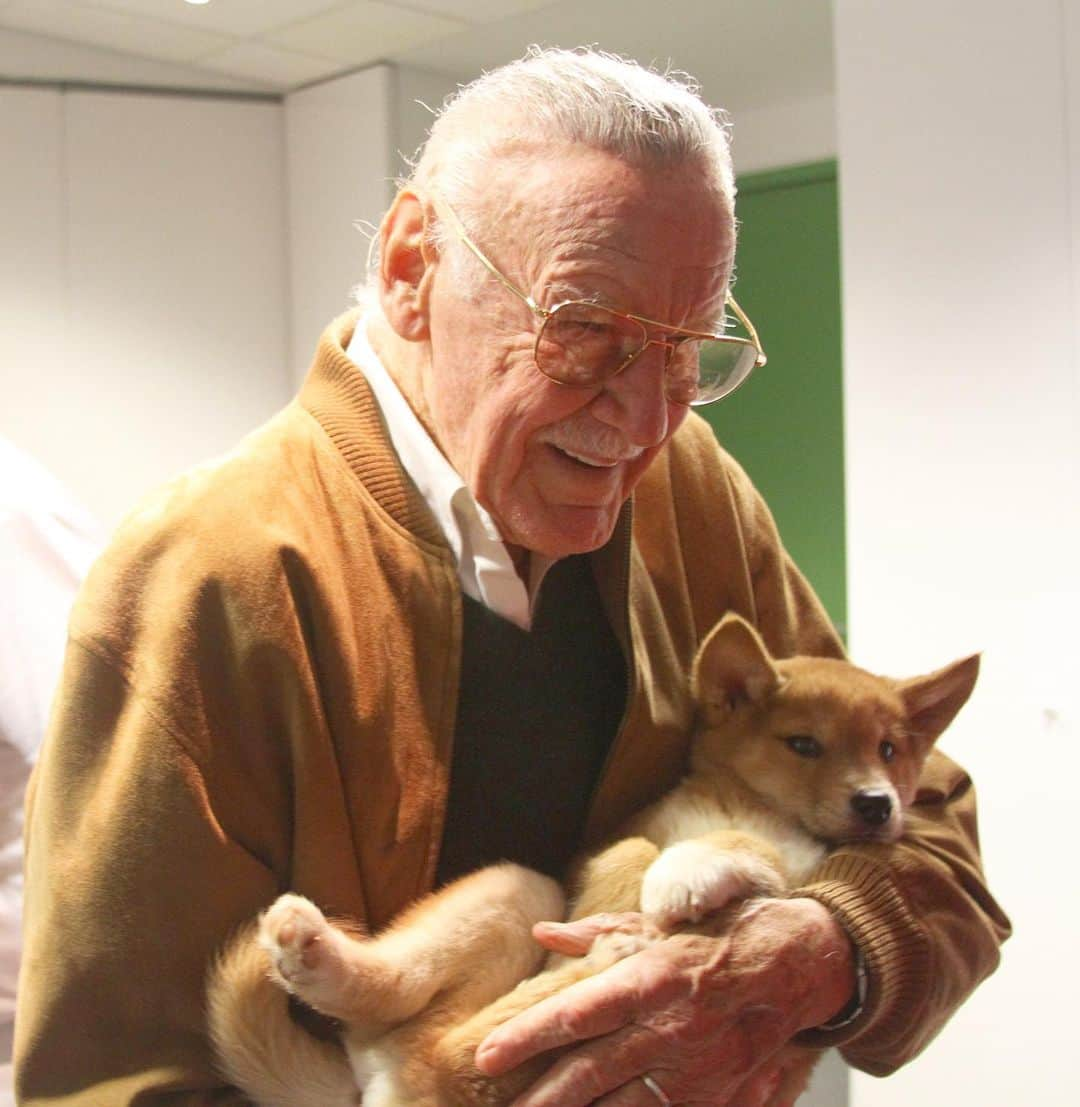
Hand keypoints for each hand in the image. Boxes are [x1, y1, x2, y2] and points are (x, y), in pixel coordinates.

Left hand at [474, 898, 854, 1106]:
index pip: (576, 1013)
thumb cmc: (714, 939)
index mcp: (649, 979)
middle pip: (590, 1073)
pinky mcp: (715, 1099)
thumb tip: (545, 934)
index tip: (487, 1055)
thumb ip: (596, 933)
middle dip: (541, 1097)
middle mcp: (668, 1030)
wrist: (793, 966)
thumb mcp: (654, 926)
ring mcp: (693, 1072)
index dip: (528, 1037)